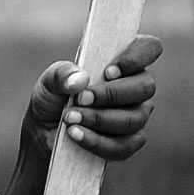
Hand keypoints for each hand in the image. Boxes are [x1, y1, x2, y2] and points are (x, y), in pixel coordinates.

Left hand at [29, 36, 162, 161]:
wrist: (44, 132)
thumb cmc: (54, 98)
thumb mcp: (49, 81)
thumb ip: (61, 75)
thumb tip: (81, 80)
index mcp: (122, 61)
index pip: (149, 48)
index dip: (136, 58)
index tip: (108, 72)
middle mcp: (136, 86)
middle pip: (145, 87)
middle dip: (111, 95)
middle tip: (81, 99)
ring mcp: (136, 115)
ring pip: (134, 118)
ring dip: (100, 119)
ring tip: (70, 119)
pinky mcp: (129, 142)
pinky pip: (124, 146)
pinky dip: (98, 142)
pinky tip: (76, 135)